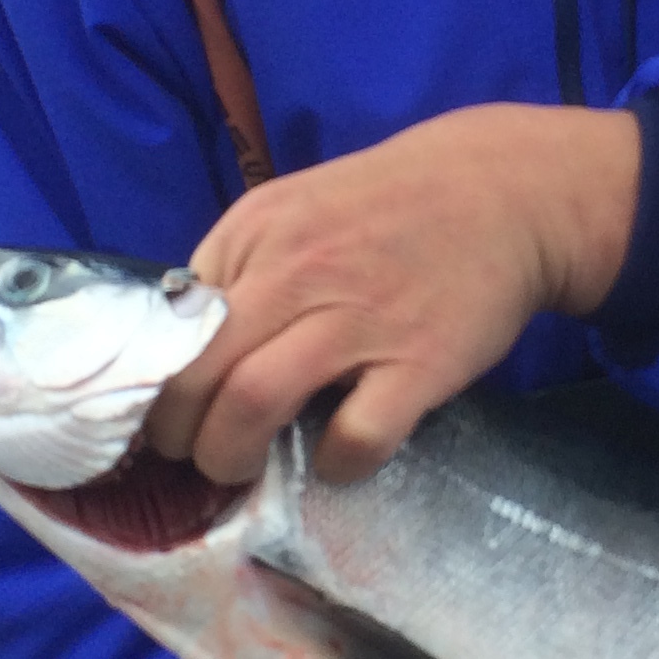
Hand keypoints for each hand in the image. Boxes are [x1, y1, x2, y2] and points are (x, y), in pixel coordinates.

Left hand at [145, 103, 639, 487]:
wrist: (503, 190)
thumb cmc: (388, 207)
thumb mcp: (294, 209)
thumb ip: (239, 267)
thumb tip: (185, 346)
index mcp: (254, 233)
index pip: (170, 327)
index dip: (156, 385)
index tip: (165, 417)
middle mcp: (296, 272)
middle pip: (196, 375)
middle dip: (178, 436)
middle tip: (194, 456)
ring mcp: (357, 320)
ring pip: (251, 406)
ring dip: (230, 457)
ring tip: (240, 468)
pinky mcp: (419, 364)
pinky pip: (355, 437)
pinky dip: (335, 465)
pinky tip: (338, 459)